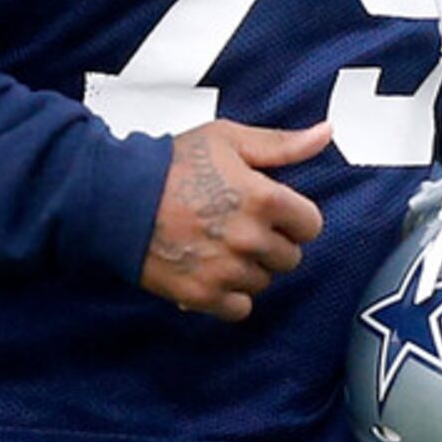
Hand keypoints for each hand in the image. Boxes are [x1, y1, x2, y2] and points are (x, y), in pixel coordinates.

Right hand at [139, 120, 328, 323]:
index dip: (292, 217)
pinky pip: (239, 308)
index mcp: (264, 199)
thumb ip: (282, 144)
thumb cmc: (170, 165)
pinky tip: (211, 270)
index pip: (310, 225)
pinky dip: (229, 295)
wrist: (116, 197)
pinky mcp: (203, 295)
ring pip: (264, 282)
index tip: (271, 212)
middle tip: (239, 226)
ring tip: (219, 245)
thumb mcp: (228, 140)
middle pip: (289, 258)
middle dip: (270, 243)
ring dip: (248, 268)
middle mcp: (250, 239)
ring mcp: (227, 270)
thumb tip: (325, 134)